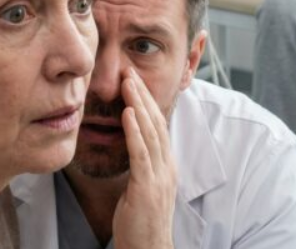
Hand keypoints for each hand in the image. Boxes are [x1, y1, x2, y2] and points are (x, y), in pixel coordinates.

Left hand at [112, 68, 175, 248]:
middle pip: (156, 122)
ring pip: (150, 132)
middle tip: (131, 72)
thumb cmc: (140, 223)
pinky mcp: (146, 188)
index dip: (148, 101)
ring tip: (128, 83)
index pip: (159, 125)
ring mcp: (159, 177)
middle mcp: (167, 167)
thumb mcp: (142, 186)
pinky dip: (134, 130)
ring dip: (138, 105)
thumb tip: (130, 142)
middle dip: (143, 95)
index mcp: (167, 165)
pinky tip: (127, 113)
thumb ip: (141, 164)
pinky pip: (141, 154)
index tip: (135, 80)